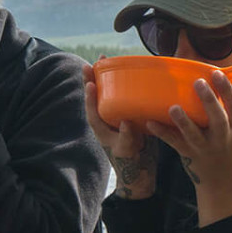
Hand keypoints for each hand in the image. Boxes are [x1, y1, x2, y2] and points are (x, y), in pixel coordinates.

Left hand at [83, 64, 156, 198]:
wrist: (142, 172)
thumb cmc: (131, 164)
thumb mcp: (128, 151)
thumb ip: (126, 139)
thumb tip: (125, 122)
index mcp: (102, 129)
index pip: (91, 110)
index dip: (89, 97)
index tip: (89, 83)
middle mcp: (108, 121)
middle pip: (98, 97)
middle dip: (94, 79)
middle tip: (96, 60)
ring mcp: (118, 118)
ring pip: (109, 95)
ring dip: (108, 79)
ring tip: (108, 61)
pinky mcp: (130, 117)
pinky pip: (124, 99)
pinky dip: (125, 87)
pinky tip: (131, 75)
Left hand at [146, 69, 231, 225]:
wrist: (222, 184)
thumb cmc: (227, 151)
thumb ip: (228, 111)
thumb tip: (223, 81)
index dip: (227, 90)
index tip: (217, 74)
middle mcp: (222, 139)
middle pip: (217, 118)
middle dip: (208, 101)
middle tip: (198, 83)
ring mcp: (205, 149)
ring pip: (194, 134)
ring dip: (183, 121)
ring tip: (173, 108)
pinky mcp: (190, 156)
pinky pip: (175, 143)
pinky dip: (163, 133)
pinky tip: (151, 123)